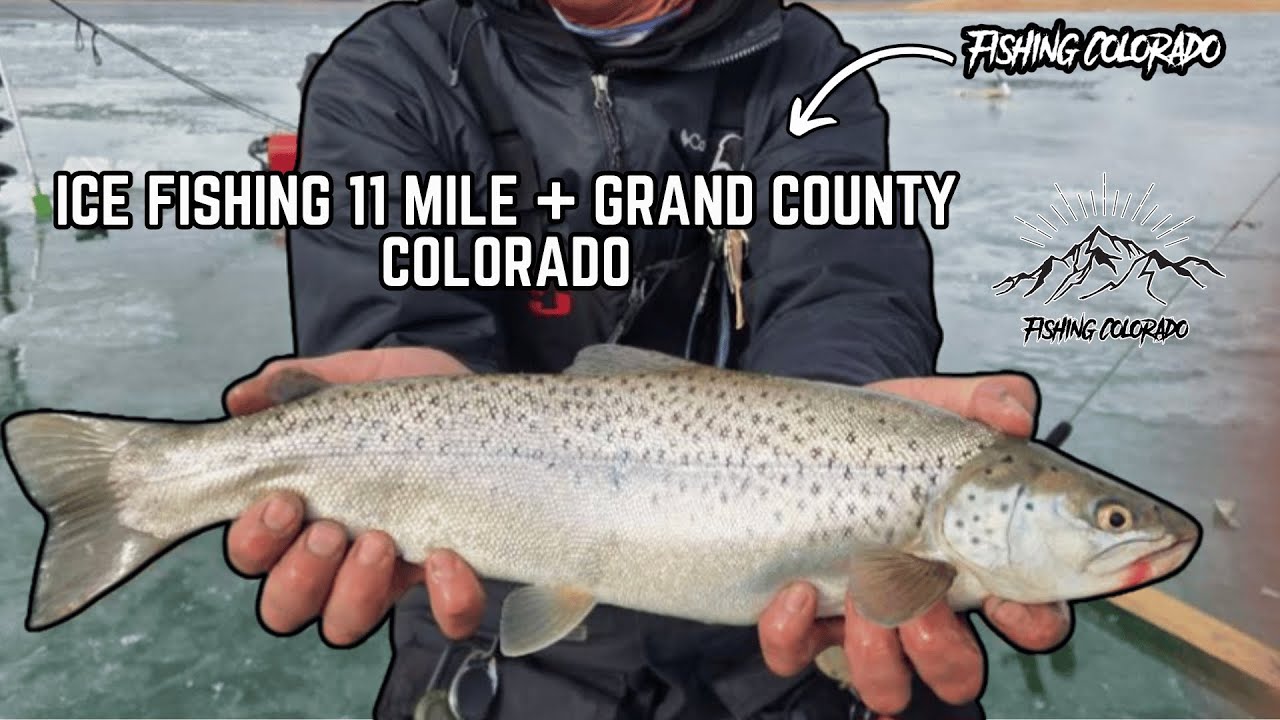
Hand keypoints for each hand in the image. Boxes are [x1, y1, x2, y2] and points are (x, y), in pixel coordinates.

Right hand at [222, 346, 486, 645]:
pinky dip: (448, 601)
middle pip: (286, 606)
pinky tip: (447, 557)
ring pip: (346, 623)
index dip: (256, 539)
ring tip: (380, 541)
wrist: (474, 397)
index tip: (285, 500)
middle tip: (331, 529)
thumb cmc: (402, 400)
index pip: (253, 553)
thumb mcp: (354, 380)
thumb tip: (243, 398)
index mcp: (303, 512)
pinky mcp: (453, 575)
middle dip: (300, 574)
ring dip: (355, 592)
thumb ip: (300, 384)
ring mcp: (393, 571)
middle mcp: (336, 556)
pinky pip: (451, 617)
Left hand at [756, 374, 1073, 714]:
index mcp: (975, 563)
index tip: (1009, 600)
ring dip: (875, 651)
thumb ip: (986, 401)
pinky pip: (796, 654)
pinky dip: (792, 634)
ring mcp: (864, 619)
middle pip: (957, 671)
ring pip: (886, 680)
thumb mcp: (938, 407)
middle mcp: (925, 605)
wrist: (812, 430)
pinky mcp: (803, 618)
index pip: (1030, 618)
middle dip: (942, 650)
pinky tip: (794, 589)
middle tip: (922, 599)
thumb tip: (1015, 414)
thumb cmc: (889, 432)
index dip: (1031, 622)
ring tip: (859, 591)